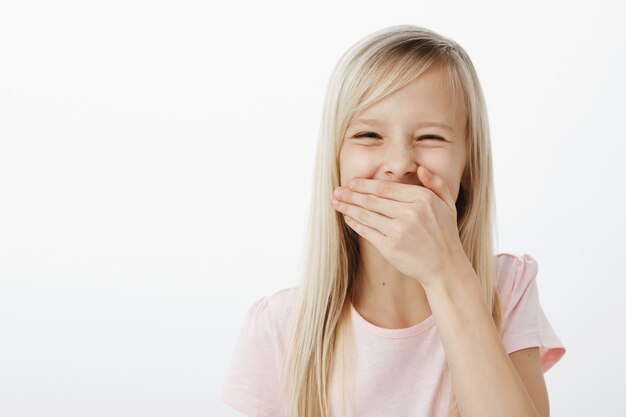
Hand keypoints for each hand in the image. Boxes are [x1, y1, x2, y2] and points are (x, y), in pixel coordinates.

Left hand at [331, 165, 468, 287]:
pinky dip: (355, 224)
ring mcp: (399, 231)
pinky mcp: (390, 247)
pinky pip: (367, 232)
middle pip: (372, 200)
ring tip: (336, 202)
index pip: (386, 188)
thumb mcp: (448, 205)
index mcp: (422, 199)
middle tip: (337, 191)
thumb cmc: (445, 234)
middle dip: (351, 194)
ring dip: (348, 207)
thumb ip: (436, 183)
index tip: (352, 183)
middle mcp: (410, 213)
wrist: (445, 267)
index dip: (366, 185)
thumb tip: (420, 169)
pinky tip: (347, 218)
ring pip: (366, 215)